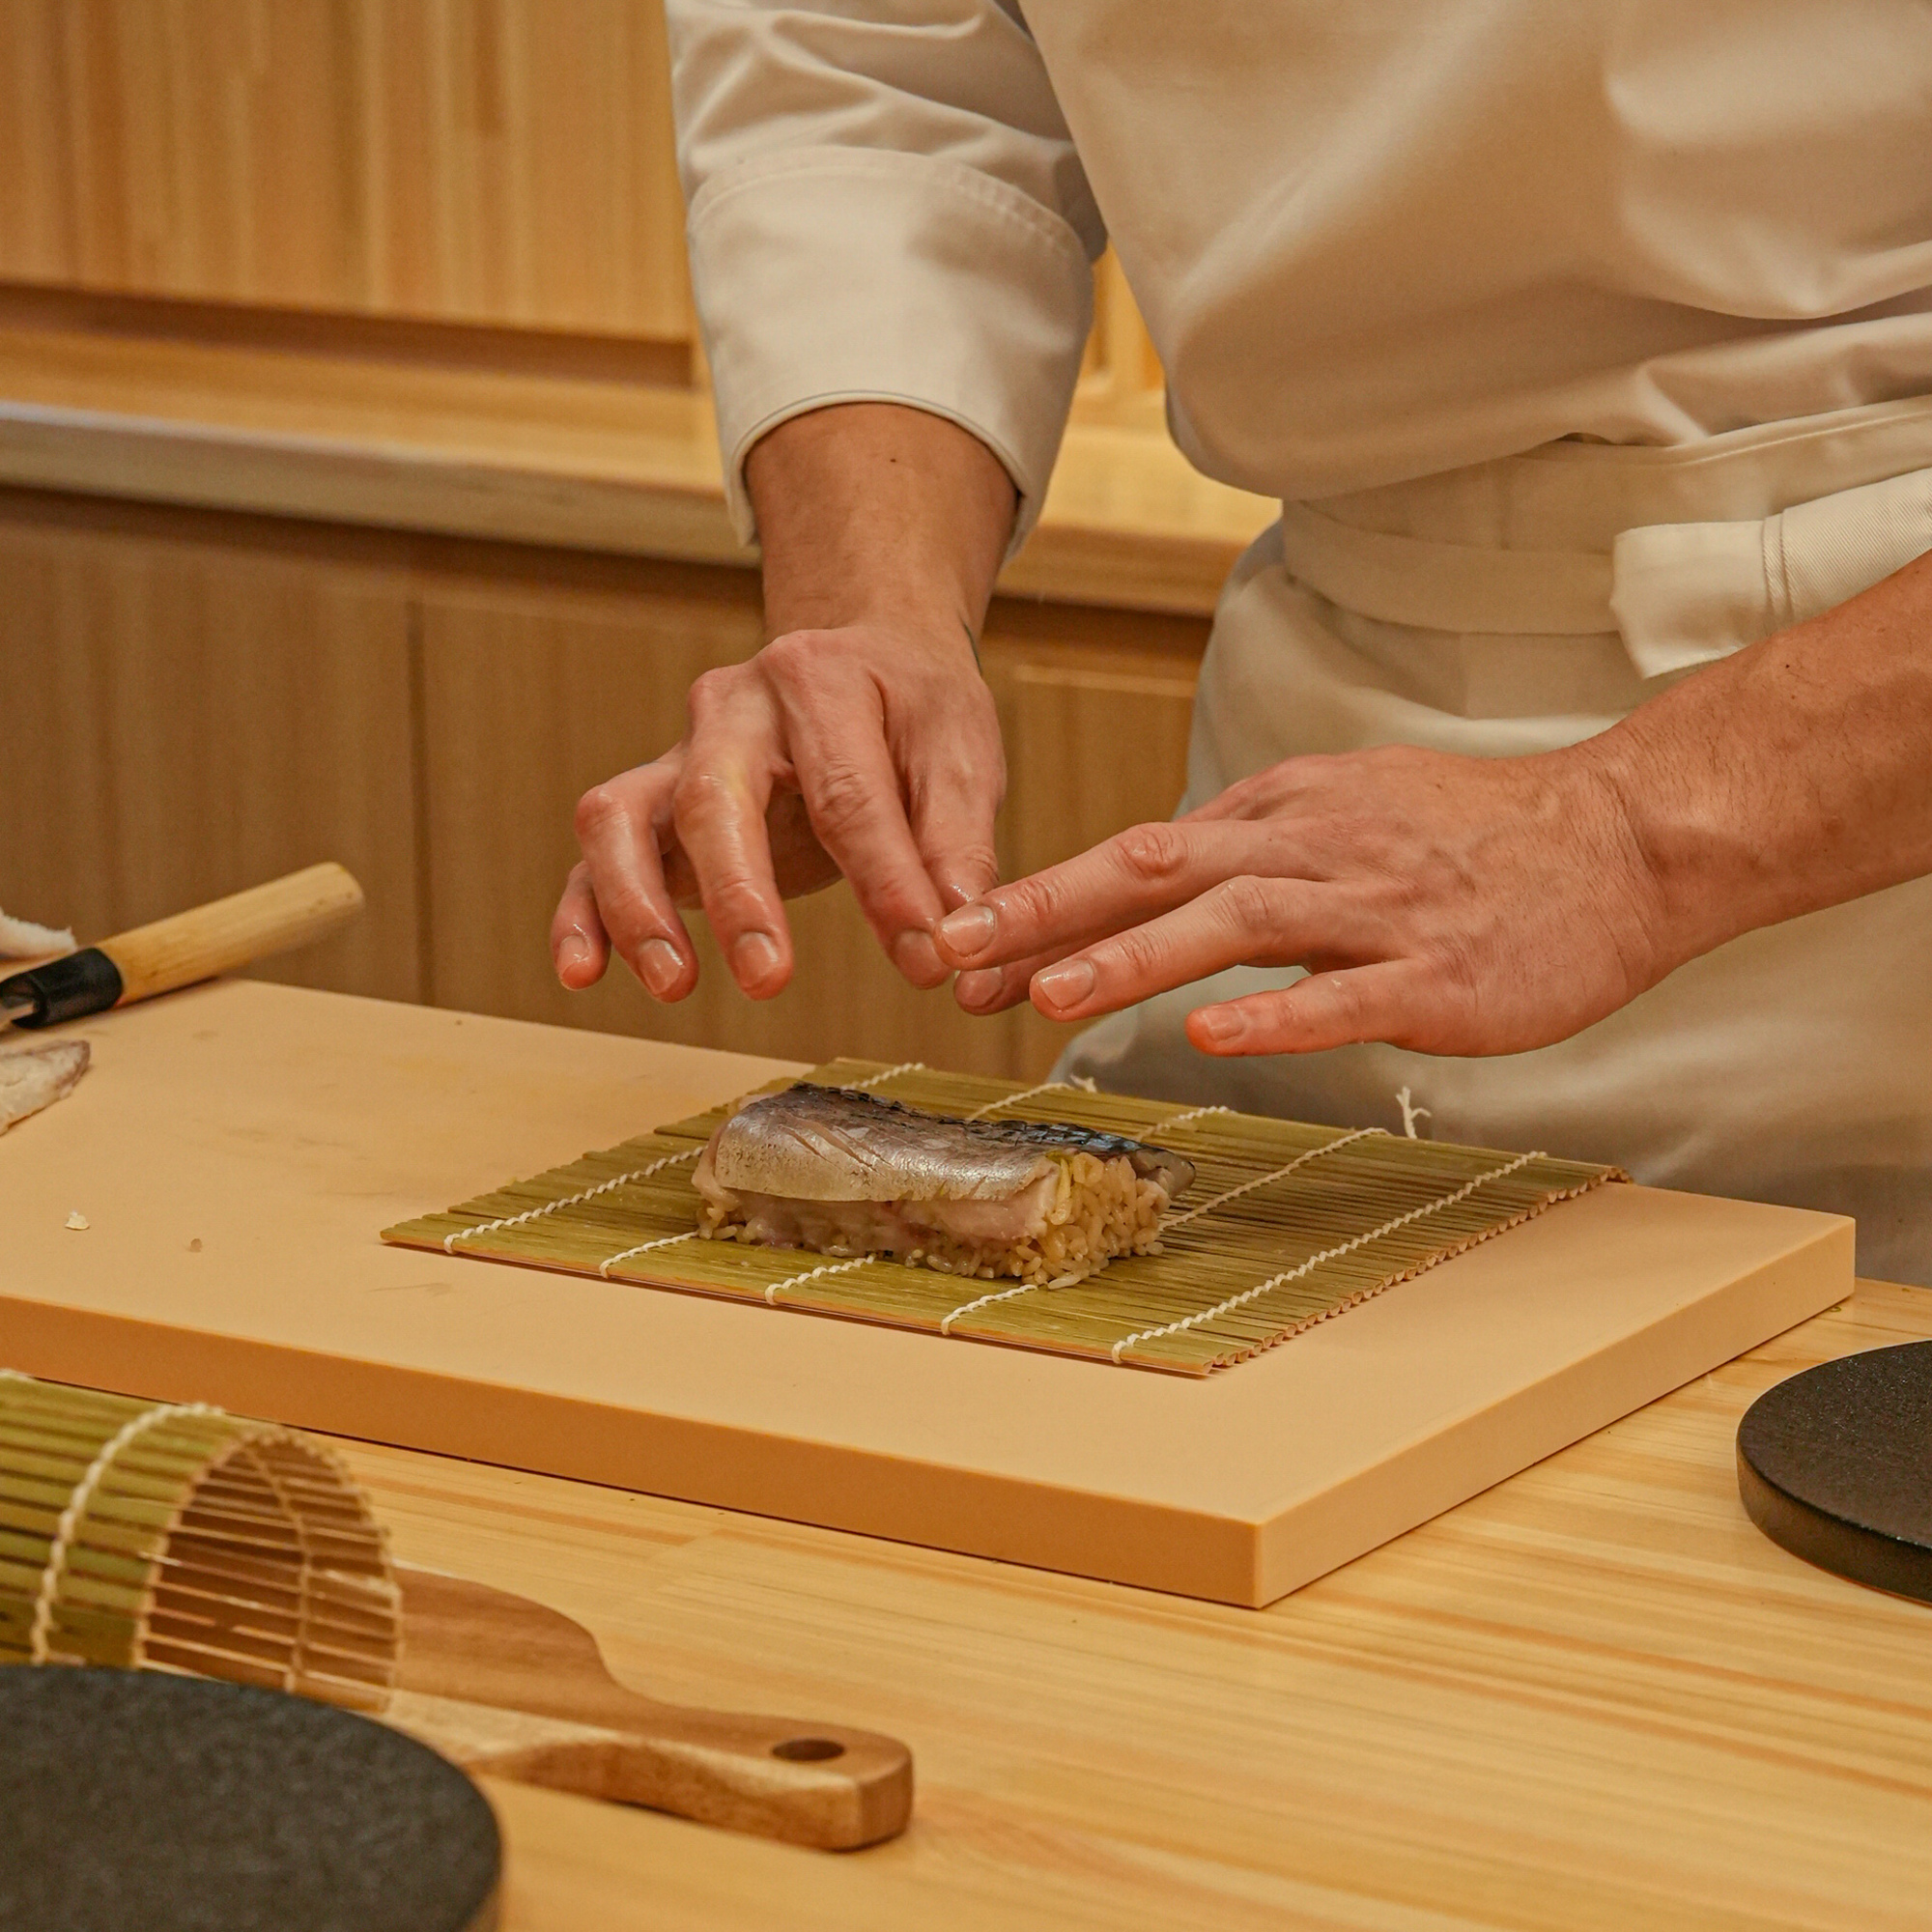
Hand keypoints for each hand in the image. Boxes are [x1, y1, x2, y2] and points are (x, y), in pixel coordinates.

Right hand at [552, 621, 1003, 1001]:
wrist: (866, 655)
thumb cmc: (912, 710)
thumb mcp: (960, 754)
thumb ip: (956, 845)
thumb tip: (953, 937)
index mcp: (818, 680)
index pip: (846, 793)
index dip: (884, 882)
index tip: (924, 957)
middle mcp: (731, 708)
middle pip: (711, 796)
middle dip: (737, 894)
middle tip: (769, 979)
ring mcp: (678, 755)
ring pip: (619, 817)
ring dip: (636, 904)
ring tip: (674, 984)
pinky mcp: (652, 806)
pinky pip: (594, 855)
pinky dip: (582, 914)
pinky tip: (582, 973)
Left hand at [933, 742, 1671, 1056]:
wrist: (1624, 837)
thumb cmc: (1483, 834)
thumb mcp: (1352, 803)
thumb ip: (1257, 834)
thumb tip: (1164, 861)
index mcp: (1287, 814)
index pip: (1143, 854)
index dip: (1044, 895)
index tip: (960, 937)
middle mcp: (1317, 849)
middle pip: (1161, 868)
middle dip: (1048, 910)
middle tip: (956, 953)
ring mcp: (1377, 911)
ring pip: (1239, 921)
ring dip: (1136, 956)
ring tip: (1049, 992)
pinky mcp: (1438, 973)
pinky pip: (1346, 994)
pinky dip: (1274, 1013)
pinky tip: (1207, 1036)